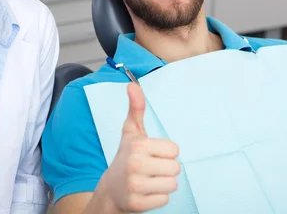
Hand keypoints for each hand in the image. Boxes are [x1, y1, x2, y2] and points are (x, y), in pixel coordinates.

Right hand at [100, 82, 180, 212]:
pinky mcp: (137, 204)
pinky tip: (145, 192)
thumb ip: (136, 108)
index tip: (151, 155)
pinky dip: (157, 198)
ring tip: (148, 180)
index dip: (165, 153)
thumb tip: (132, 85)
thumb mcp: (131, 132)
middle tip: (150, 169)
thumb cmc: (125, 157)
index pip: (174, 151)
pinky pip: (164, 200)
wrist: (110, 189)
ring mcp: (135, 186)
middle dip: (165, 169)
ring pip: (172, 185)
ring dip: (162, 184)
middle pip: (175, 168)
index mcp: (137, 145)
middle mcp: (135, 165)